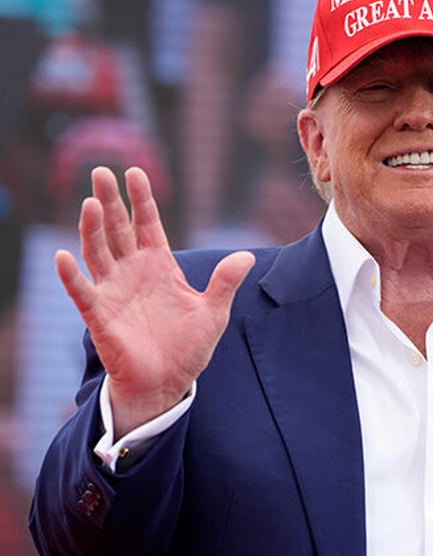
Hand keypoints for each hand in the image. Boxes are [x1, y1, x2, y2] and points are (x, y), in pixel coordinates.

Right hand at [55, 167, 254, 437]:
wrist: (168, 383)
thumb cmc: (188, 346)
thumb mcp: (214, 312)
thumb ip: (225, 282)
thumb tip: (246, 256)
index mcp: (159, 265)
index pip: (147, 224)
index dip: (141, 199)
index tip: (135, 172)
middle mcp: (132, 272)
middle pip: (118, 229)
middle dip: (110, 201)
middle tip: (101, 171)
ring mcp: (114, 291)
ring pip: (98, 252)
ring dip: (92, 229)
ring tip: (90, 203)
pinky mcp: (100, 316)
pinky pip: (82, 292)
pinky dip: (71, 276)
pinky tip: (64, 257)